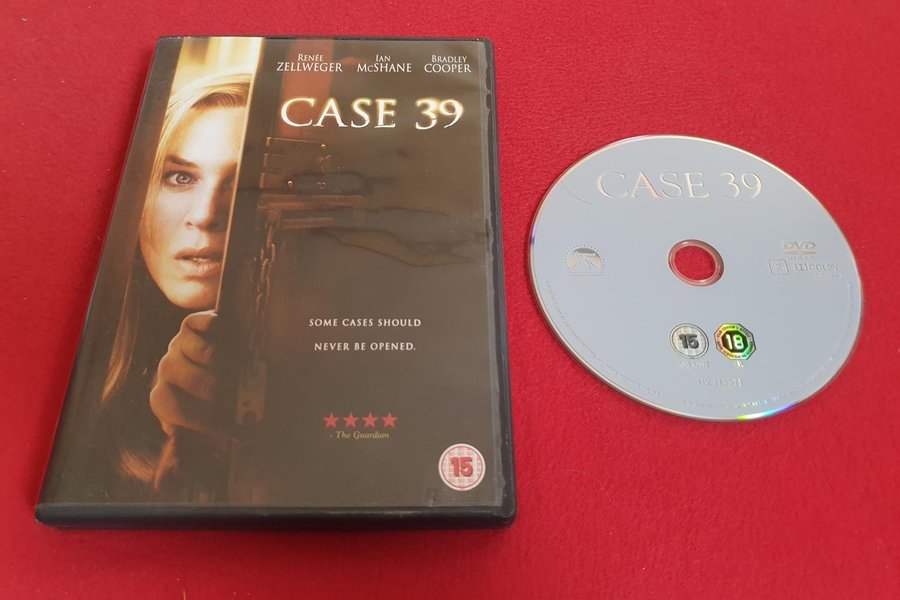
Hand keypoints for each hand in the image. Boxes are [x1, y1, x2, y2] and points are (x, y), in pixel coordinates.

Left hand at [149, 310, 231, 489]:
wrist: (217, 368)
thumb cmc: (208, 408)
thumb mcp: (197, 433)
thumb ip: (182, 455)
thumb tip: (163, 484)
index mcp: (163, 400)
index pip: (180, 411)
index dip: (212, 422)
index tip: (241, 432)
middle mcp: (166, 370)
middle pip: (194, 381)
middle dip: (223, 394)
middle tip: (245, 399)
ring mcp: (177, 345)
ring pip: (206, 354)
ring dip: (229, 365)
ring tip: (244, 374)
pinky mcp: (191, 323)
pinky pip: (207, 325)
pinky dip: (224, 334)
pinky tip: (238, 345)